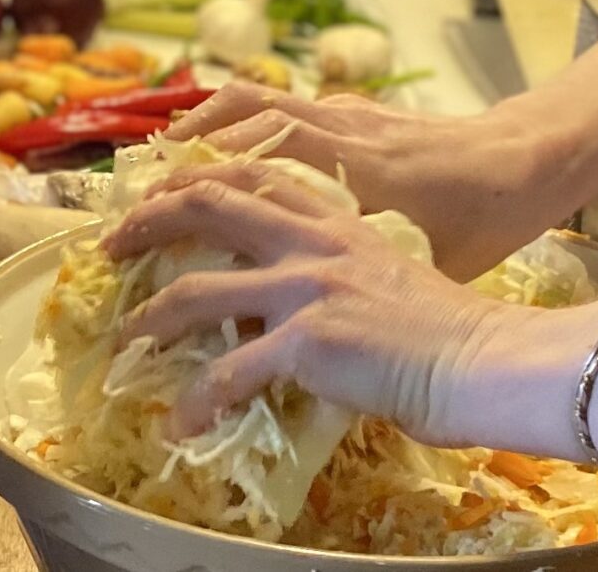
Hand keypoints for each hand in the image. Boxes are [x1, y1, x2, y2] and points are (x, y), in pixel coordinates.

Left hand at [107, 159, 523, 445]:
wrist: (485, 358)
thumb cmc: (451, 327)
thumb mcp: (389, 272)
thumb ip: (339, 269)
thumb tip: (299, 300)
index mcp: (335, 219)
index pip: (253, 173)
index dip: (196, 174)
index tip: (160, 190)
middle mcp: (313, 240)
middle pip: (210, 202)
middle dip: (149, 219)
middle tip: (111, 243)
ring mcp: (305, 287)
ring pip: (197, 290)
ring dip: (150, 316)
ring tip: (127, 338)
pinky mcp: (306, 341)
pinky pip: (228, 373)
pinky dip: (197, 402)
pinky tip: (184, 423)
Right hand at [162, 81, 575, 279]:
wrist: (527, 163)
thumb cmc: (482, 228)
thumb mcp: (415, 271)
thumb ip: (346, 298)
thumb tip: (271, 334)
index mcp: (348, 187)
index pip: (240, 187)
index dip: (181, 213)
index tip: (138, 245)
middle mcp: (333, 142)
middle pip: (226, 146)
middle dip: (168, 181)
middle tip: (128, 219)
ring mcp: (340, 117)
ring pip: (248, 110)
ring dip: (196, 138)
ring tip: (157, 169)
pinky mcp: (352, 110)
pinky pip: (279, 104)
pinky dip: (238, 118)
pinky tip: (221, 144)